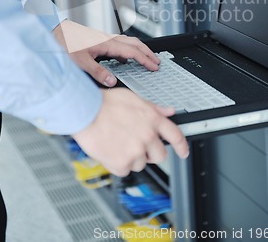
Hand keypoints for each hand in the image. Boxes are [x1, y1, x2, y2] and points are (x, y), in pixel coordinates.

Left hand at [53, 20, 159, 86]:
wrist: (56, 34)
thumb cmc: (65, 45)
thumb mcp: (81, 62)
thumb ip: (97, 72)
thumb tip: (111, 81)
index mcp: (107, 43)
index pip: (132, 51)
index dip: (145, 59)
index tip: (154, 66)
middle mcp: (108, 39)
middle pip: (135, 44)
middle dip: (148, 53)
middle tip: (157, 62)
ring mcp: (105, 40)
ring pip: (129, 43)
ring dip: (140, 51)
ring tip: (147, 59)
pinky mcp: (101, 42)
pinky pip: (121, 45)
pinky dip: (129, 51)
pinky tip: (126, 60)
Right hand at [72, 88, 188, 175]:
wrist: (84, 112)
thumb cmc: (104, 103)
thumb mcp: (133, 98)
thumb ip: (153, 107)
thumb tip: (168, 111)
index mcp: (152, 119)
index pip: (176, 136)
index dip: (182, 146)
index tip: (183, 152)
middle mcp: (147, 136)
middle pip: (160, 155)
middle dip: (151, 152)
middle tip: (138, 145)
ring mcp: (135, 151)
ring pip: (141, 164)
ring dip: (132, 157)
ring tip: (118, 143)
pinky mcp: (122, 164)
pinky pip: (125, 170)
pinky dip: (118, 164)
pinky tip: (111, 150)